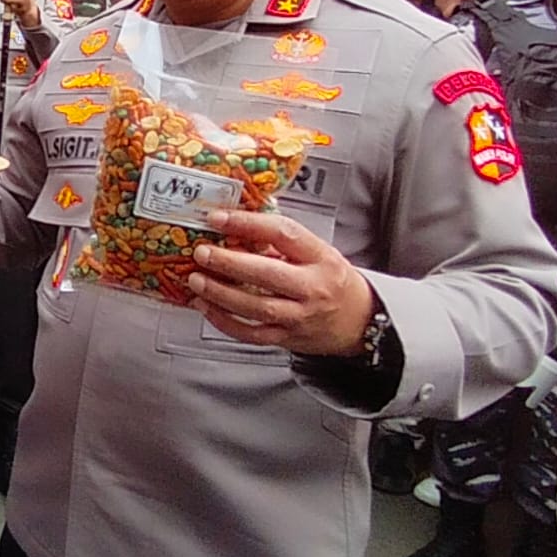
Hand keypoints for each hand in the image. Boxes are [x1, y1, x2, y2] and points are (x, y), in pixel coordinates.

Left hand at [184, 209, 374, 356]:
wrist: (360, 321)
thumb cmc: (332, 280)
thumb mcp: (317, 252)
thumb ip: (281, 241)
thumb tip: (235, 224)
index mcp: (320, 257)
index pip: (283, 234)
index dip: (248, 224)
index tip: (218, 218)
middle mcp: (312, 287)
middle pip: (267, 274)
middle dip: (228, 263)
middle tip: (202, 253)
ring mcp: (300, 316)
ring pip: (256, 307)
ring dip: (220, 293)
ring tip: (196, 280)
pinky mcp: (288, 338)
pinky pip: (252, 333)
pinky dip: (224, 321)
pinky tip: (206, 307)